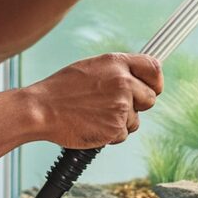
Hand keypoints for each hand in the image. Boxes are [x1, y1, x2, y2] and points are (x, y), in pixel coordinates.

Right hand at [25, 53, 162, 147]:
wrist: (42, 109)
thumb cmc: (62, 89)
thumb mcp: (91, 68)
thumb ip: (116, 71)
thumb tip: (136, 78)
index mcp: (116, 62)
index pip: (154, 68)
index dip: (156, 81)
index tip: (153, 88)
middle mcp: (123, 81)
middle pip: (150, 98)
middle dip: (138, 105)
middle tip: (115, 106)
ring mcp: (121, 105)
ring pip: (136, 119)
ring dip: (120, 121)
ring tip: (95, 114)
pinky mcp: (115, 127)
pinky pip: (123, 134)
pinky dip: (110, 134)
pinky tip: (92, 124)